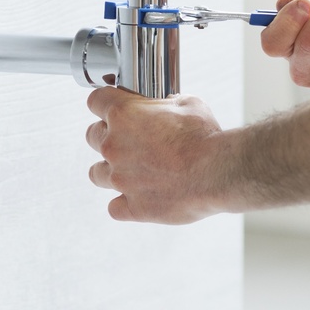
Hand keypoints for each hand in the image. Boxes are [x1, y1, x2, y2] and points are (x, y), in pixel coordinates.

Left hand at [85, 87, 229, 223]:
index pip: (96, 101)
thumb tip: (169, 105)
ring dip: (111, 170)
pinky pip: (114, 207)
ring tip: (131, 171)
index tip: (113, 108)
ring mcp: (120, 178)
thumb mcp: (189, 104)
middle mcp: (114, 145)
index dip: (105, 103)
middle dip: (107, 136)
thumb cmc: (204, 136)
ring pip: (96, 173)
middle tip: (128, 140)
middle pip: (92, 136)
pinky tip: (139, 197)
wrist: (217, 172)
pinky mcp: (132, 206)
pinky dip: (124, 203)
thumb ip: (169, 103)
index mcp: (124, 114)